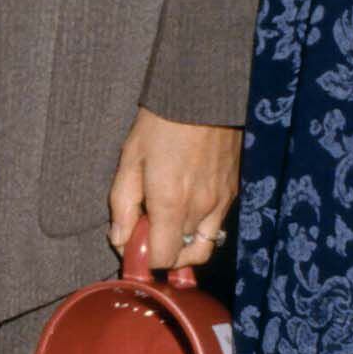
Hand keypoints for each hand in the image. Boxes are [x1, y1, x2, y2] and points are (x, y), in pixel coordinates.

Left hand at [108, 111, 240, 270]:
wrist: (201, 95)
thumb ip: (123, 205)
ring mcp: (221, 202)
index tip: (134, 243)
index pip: (163, 259)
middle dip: (163, 251)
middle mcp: (200, 208)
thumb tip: (120, 239)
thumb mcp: (130, 160)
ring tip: (168, 224)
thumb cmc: (161, 124)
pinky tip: (186, 205)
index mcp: (171, 203)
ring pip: (203, 245)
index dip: (145, 258)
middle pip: (183, 256)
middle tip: (148, 231)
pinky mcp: (232, 191)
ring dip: (184, 244)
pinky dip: (200, 226)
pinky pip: (217, 225)